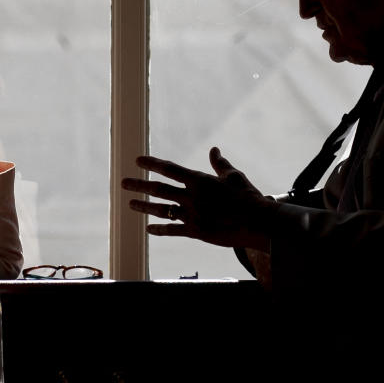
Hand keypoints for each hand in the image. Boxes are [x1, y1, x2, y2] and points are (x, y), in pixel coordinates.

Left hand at [121, 147, 273, 251]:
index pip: (170, 169)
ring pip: (162, 210)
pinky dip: (160, 229)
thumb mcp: (234, 177)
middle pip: (160, 189)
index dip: (153, 164)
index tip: (138, 160)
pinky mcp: (197, 232)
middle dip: (139, 185)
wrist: (260, 224)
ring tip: (130, 204)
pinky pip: (173, 230)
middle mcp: (193, 197)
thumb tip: (214, 150)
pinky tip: (148, 229)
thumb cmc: (249, 198)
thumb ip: (220, 164)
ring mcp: (193, 216)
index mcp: (200, 181)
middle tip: (123, 183)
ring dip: (144, 207)